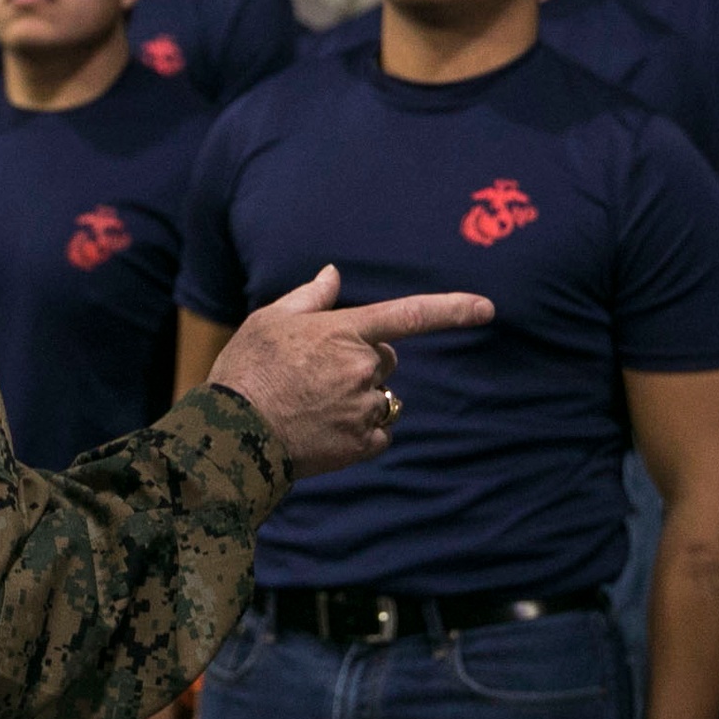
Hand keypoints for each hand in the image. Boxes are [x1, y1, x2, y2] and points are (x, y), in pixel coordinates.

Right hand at [207, 265, 492, 477]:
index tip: (488, 308)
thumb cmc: (246, 370)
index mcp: (343, 332)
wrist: (230, 436)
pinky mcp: (359, 445)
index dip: (453, 310)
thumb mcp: (269, 320)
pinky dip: (359, 433)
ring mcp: (363, 409)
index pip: (410, 314)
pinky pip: (378, 434)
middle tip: (314, 374)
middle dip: (363, 362)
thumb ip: (309, 296)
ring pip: (380, 398)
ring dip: (358, 400)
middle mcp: (361, 368)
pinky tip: (322, 431)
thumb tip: (334, 273)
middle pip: (385, 359)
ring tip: (311, 407)